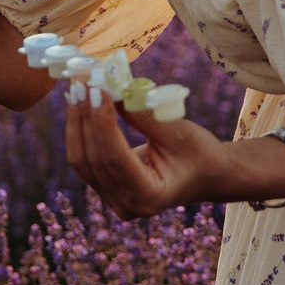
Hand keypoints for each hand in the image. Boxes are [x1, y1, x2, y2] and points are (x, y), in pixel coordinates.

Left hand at [64, 88, 247, 218]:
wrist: (207, 175)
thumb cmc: (200, 153)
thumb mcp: (177, 132)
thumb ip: (141, 115)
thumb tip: (109, 88)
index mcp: (150, 196)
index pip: (115, 159)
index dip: (102, 123)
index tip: (96, 90)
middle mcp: (127, 204)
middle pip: (93, 159)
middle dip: (85, 118)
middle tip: (82, 80)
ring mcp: (113, 199)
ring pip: (82, 159)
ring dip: (77, 121)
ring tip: (78, 87)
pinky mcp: (105, 187)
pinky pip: (84, 158)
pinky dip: (81, 129)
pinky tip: (79, 103)